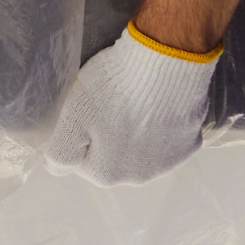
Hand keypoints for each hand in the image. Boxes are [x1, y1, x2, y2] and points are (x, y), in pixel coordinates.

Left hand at [44, 25, 218, 186]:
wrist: (166, 66)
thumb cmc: (114, 90)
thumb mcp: (72, 118)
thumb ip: (60, 151)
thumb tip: (55, 169)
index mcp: (106, 174)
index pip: (80, 158)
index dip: (78, 132)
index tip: (84, 110)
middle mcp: (138, 178)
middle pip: (112, 157)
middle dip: (107, 135)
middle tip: (108, 101)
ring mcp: (167, 163)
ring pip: (140, 149)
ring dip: (134, 131)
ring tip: (133, 99)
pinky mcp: (189, 143)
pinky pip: (167, 137)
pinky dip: (161, 123)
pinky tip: (158, 102)